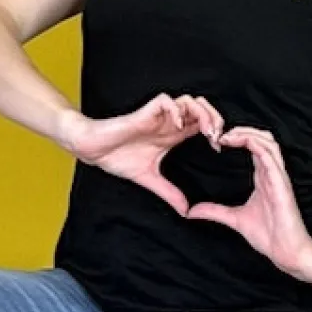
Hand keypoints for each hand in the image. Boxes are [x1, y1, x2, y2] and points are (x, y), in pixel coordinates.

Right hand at [59, 95, 224, 215]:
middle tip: (216, 137)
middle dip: (214, 118)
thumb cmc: (117, 158)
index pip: (202, 124)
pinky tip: (178, 126)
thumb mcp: (150, 179)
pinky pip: (166, 101)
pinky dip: (176, 110)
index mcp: (172, 134)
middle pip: (201, 107)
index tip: (217, 149)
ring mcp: (158, 116)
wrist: (93, 150)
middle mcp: (168, 122)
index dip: (215, 132)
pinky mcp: (145, 112)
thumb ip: (169, 192)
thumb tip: (185, 211)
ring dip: (201, 113)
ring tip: (205, 131)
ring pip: (188, 101)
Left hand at [187, 126, 311, 280]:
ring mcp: (278, 176)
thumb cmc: (270, 236)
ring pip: (267, 141)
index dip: (237, 137)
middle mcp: (272, 173)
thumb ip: (215, 211)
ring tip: (226, 135)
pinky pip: (269, 154)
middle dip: (241, 129)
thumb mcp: (234, 219)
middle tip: (219, 133)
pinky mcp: (281, 182)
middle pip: (262, 137)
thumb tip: (192, 211)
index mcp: (264, 177)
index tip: (216, 140)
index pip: (254, 146)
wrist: (287, 252)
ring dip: (246, 133)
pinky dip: (253, 143)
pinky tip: (237, 142)